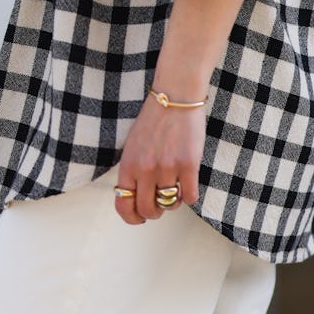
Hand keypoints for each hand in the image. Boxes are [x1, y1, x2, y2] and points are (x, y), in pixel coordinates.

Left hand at [114, 95, 205, 224]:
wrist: (176, 95)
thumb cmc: (154, 119)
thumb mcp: (133, 145)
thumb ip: (133, 171)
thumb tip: (136, 198)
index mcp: (128, 165)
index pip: (123, 205)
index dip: (132, 218)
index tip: (140, 218)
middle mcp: (145, 170)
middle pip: (149, 210)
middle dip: (155, 211)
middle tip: (161, 202)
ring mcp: (167, 168)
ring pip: (170, 204)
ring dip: (173, 200)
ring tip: (175, 185)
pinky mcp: (188, 165)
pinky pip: (190, 197)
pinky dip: (189, 195)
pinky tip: (188, 182)